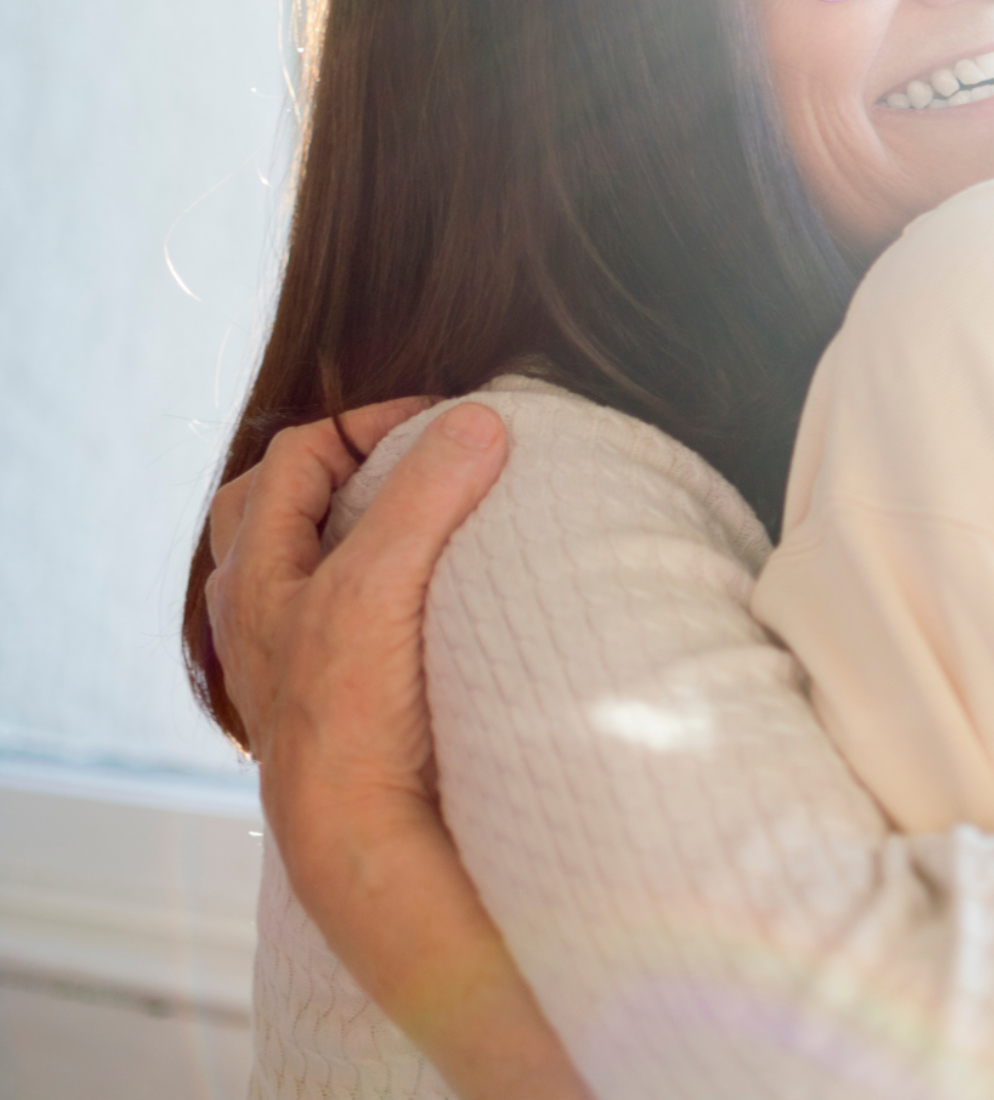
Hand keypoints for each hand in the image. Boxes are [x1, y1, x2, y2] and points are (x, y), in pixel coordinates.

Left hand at [207, 398, 501, 798]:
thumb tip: (476, 420)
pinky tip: (416, 602)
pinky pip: (335, 618)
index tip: (446, 422)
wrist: (354, 836)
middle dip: (341, 466)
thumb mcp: (379, 585)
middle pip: (275, 503)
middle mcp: (255, 612)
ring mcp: (285, 658)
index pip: (300, 452)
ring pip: (299, 563)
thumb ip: (424, 495)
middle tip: (416, 458)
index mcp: (253, 572)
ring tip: (417, 520)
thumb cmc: (347, 714)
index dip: (371, 421)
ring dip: (351, 528)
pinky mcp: (326, 697)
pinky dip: (372, 587)